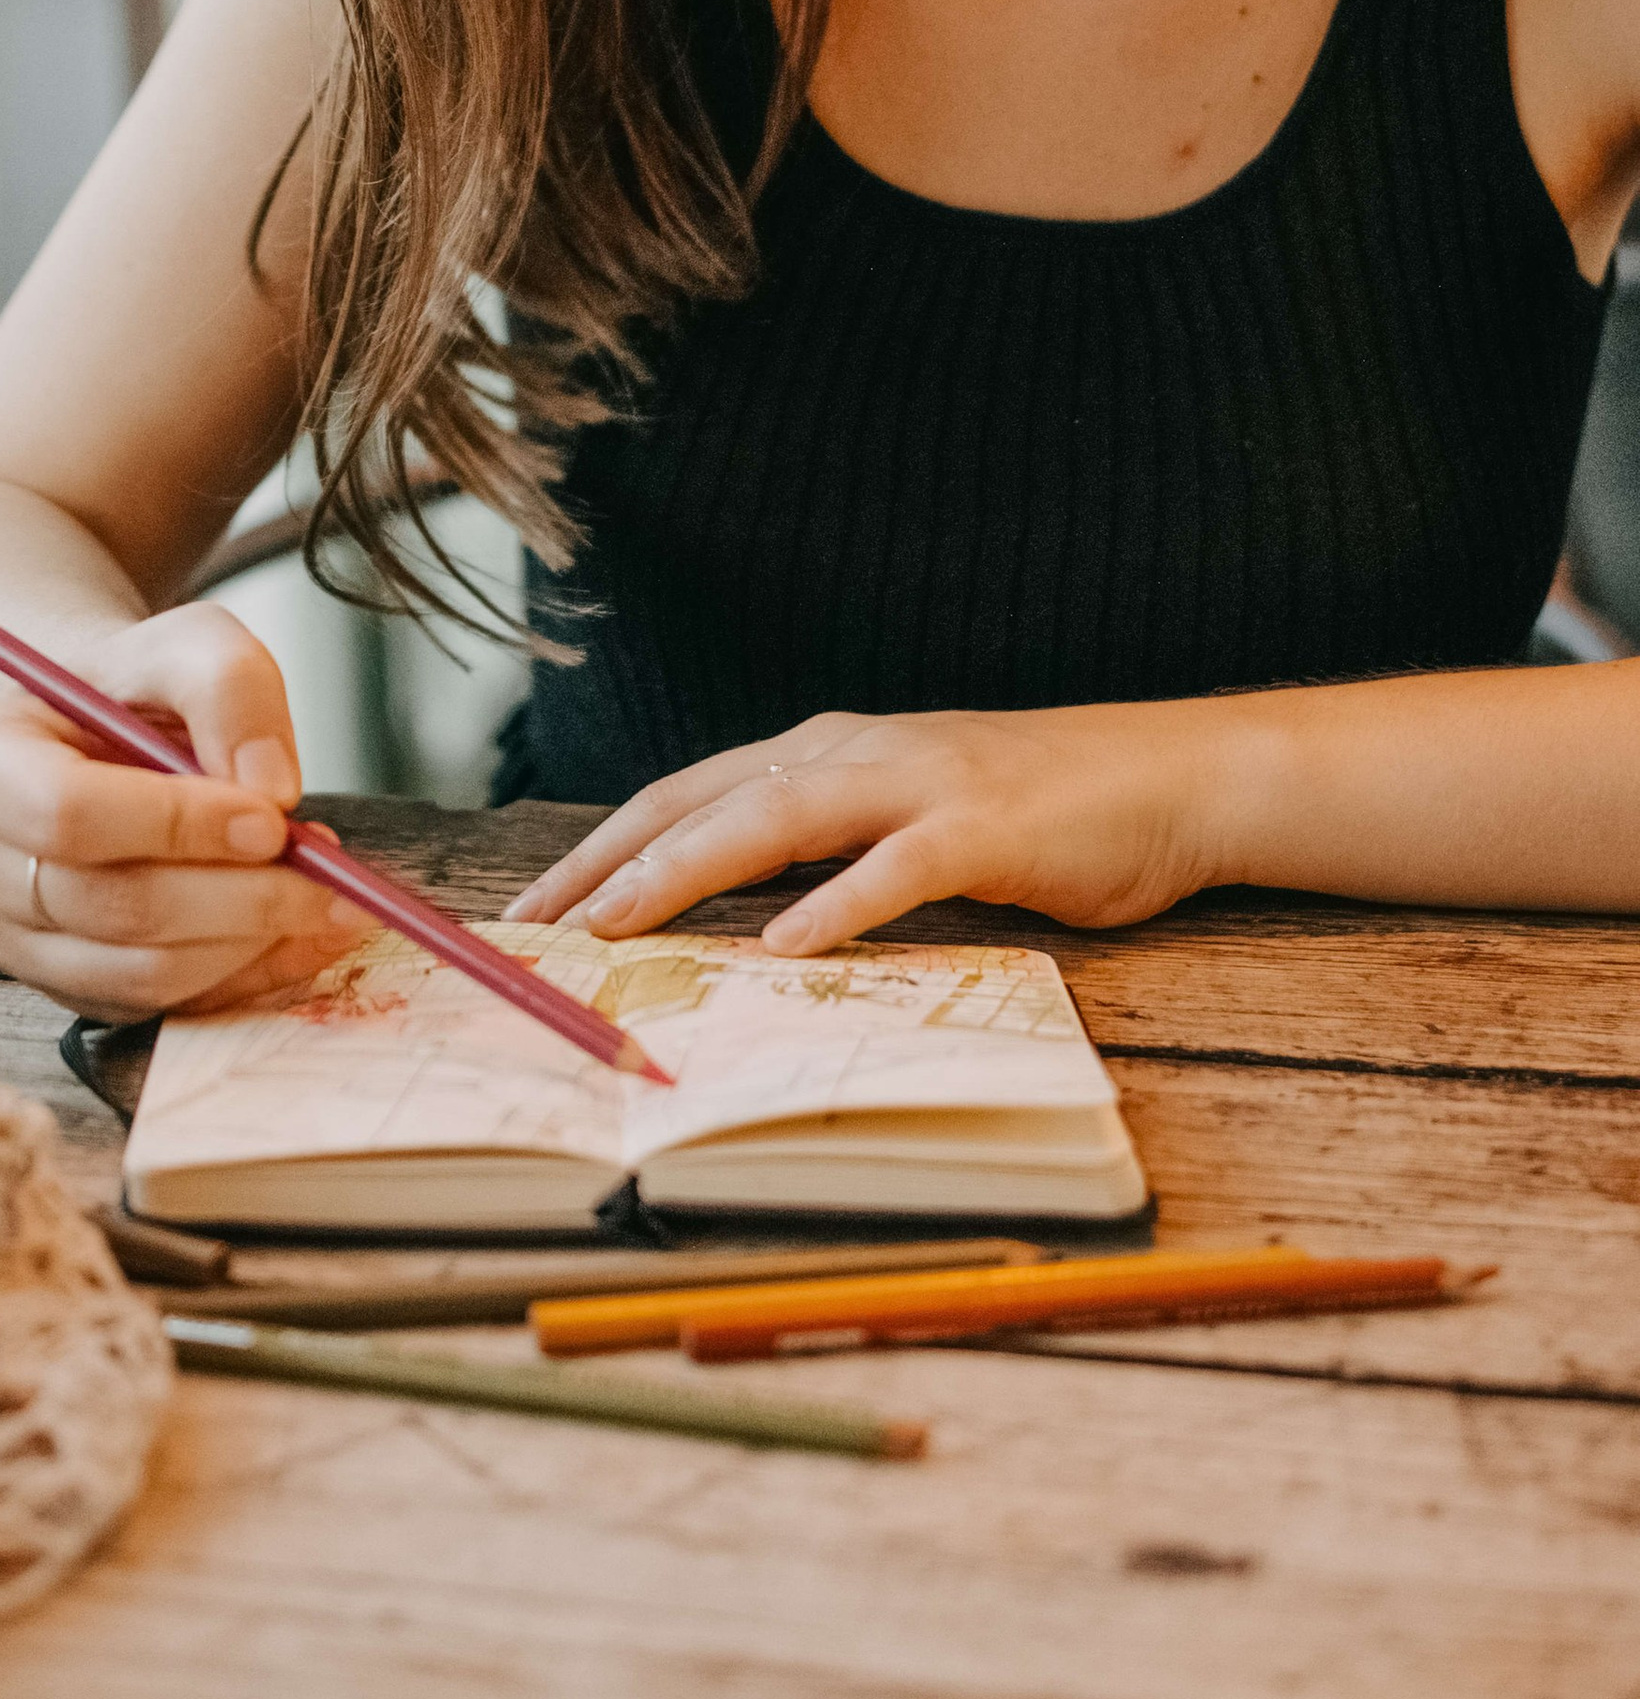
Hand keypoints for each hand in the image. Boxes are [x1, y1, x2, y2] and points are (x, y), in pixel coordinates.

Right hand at [0, 605, 372, 1016]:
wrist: (96, 739)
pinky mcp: (63, 988)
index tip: (270, 819)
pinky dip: (241, 977)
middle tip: (327, 872)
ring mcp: (9, 940)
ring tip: (326, 896)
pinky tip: (299, 934)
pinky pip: (159, 1006)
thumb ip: (229, 687)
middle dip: (235, 895)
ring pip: (139, 970)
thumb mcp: (182, 645)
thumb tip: (270, 790)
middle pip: (109, 905)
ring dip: (249, 942)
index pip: (66, 813)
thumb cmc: (128, 690)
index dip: (174, 824)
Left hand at [506, 700, 1227, 952]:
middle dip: (608, 866)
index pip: (682, 797)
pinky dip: (835, 905)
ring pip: (774, 819)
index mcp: (823, 752)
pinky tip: (784, 946)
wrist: (1167, 779)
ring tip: (616, 927)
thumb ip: (821, 854)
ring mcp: (917, 784)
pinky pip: (895, 868)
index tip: (531, 909)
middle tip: (535, 931)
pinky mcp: (984, 828)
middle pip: (701, 802)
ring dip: (684, 873)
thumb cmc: (1033, 814)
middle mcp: (852, 752)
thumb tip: (725, 917)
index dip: (600, 849)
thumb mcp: (902, 824)